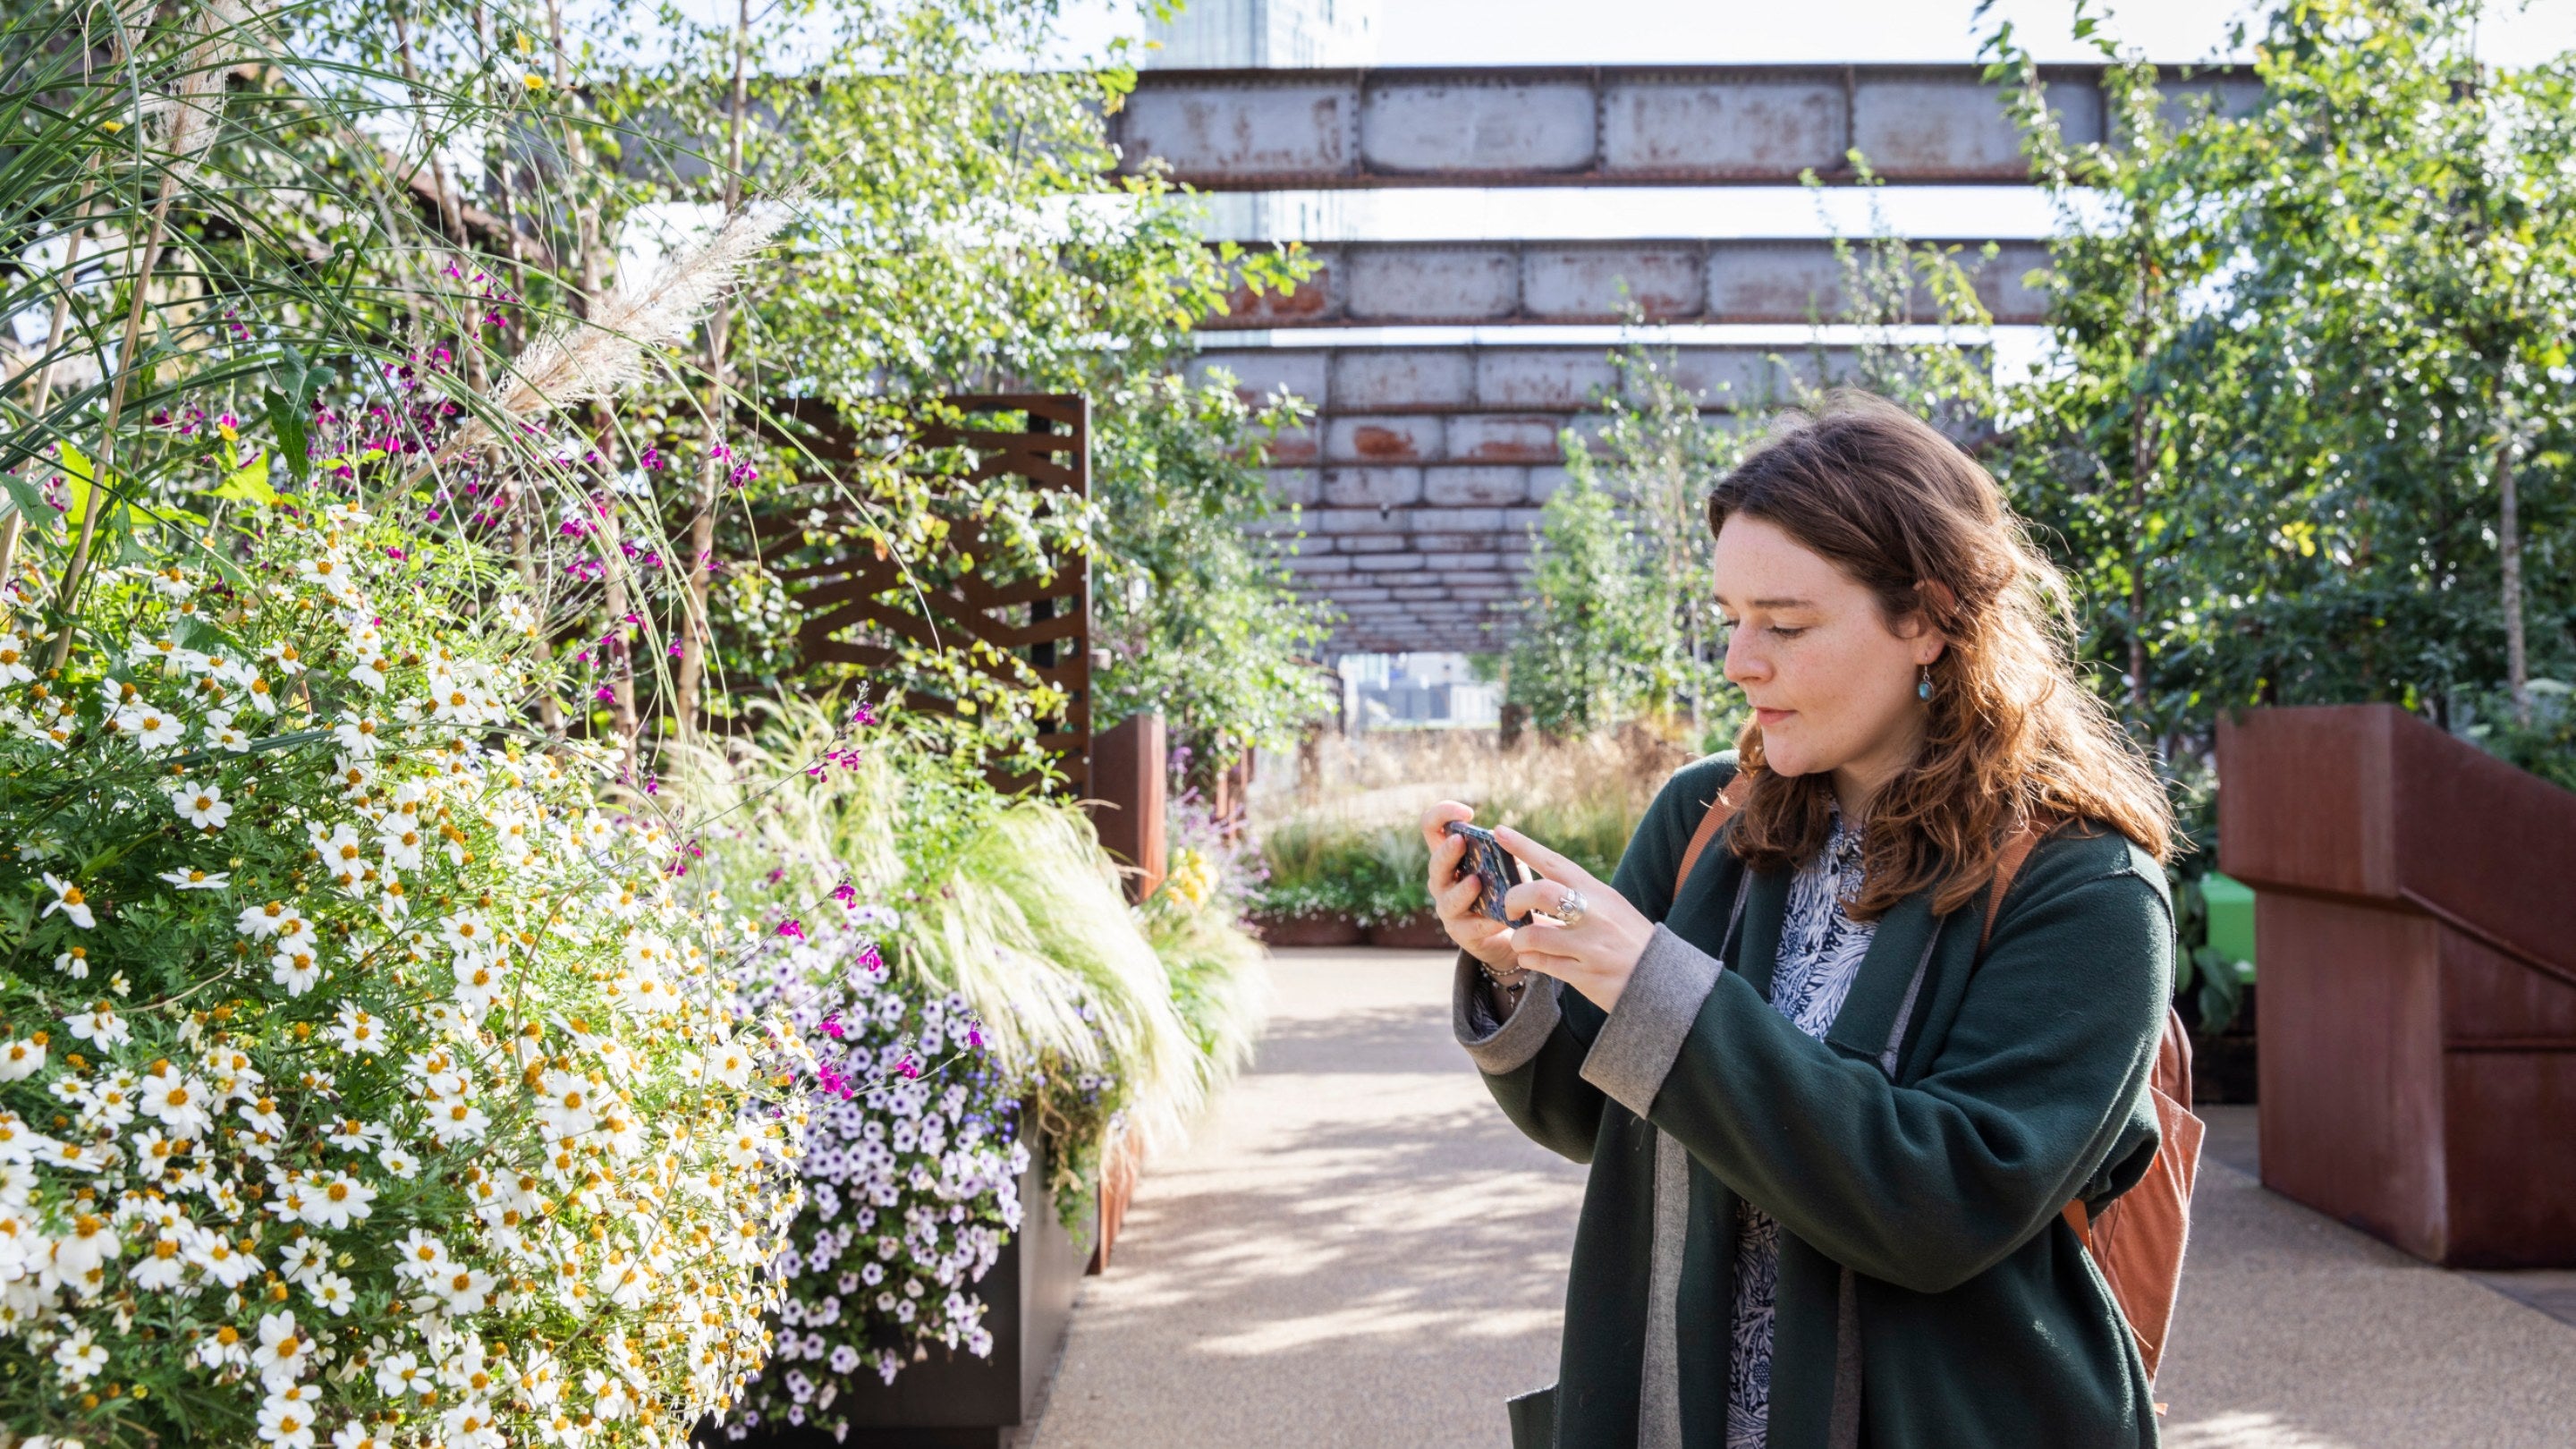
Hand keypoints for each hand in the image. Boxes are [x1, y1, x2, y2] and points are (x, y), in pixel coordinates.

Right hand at [1419, 801, 1516, 973]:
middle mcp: (1442, 882)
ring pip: (1449, 898)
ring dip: (1462, 890)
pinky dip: (1488, 922)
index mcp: (1449, 858)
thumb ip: (1503, 851)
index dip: (1442, 815)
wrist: (1509, 933)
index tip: (1467, 813)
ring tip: (1476, 882)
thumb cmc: (1504, 891)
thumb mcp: (1505, 865)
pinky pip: (1473, 927)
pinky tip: (1501, 919)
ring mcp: (1449, 909)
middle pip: (1435, 863)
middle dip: (1447, 852)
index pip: (1432, 828)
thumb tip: (1505, 838)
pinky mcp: (1462, 934)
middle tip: (1460, 841)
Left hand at [1492, 826, 1654, 1012]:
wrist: (1665, 980)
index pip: (1556, 863)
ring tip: (1523, 943)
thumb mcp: (1611, 910)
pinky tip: (1532, 959)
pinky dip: (1528, 959)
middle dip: (1514, 899)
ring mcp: (1590, 946)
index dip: (1525, 846)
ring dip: (1519, 939)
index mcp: (1599, 894)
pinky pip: (1541, 963)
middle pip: (1541, 893)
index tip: (1499, 831)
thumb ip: (1577, 900)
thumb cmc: (1630, 941)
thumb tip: (1532, 896)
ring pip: (1533, 934)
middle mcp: (1595, 915)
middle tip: (1510, 910)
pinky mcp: (1585, 975)